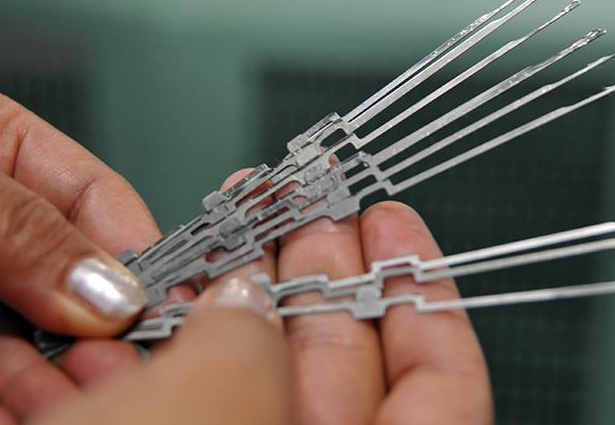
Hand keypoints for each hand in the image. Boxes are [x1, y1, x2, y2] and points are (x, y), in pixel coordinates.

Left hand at [0, 70, 163, 422]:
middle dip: (87, 335)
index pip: (93, 199)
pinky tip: (5, 420)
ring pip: (13, 343)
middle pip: (60, 285)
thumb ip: (11, 222)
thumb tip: (105, 288)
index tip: (166, 301)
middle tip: (116, 371)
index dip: (135, 252)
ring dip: (42, 382)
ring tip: (68, 407)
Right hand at [35, 197, 492, 424]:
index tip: (391, 221)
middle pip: (348, 377)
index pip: (440, 389)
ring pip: (264, 393)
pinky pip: (202, 412)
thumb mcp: (210, 418)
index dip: (422, 294)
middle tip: (308, 209)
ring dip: (248, 308)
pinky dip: (189, 358)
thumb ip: (249, 347)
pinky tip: (174, 306)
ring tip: (233, 237)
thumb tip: (244, 302)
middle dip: (327, 279)